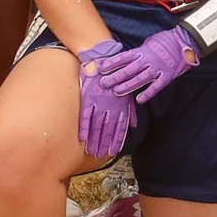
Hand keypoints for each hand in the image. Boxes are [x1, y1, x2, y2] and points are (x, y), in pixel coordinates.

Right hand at [75, 39, 134, 158]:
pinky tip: (82, 138)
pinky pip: (86, 116)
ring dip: (95, 140)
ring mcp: (99, 104)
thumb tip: (134, 125)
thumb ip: (130, 111)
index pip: (120, 128)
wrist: (102, 60)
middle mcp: (111, 107)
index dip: (116, 141)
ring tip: (92, 151)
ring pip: (97, 126)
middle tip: (101, 155)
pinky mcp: (88, 98)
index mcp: (121, 106)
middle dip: (104, 144)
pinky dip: (84, 128)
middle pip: (108, 130)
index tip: (113, 152)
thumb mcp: (127, 94)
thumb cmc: (116, 77)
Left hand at [93, 26, 199, 104]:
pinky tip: (139, 100)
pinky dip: (148, 93)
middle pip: (128, 69)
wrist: (185, 41)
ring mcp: (157, 68)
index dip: (112, 63)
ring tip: (117, 92)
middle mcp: (148, 60)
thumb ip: (138, 52)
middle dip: (115, 76)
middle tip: (103, 83)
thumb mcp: (149, 43)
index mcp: (142, 51)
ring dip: (127, 86)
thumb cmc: (166, 41)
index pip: (123, 57)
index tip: (101, 68)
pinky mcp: (167, 76)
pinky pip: (156, 86)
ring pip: (140, 79)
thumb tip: (125, 58)